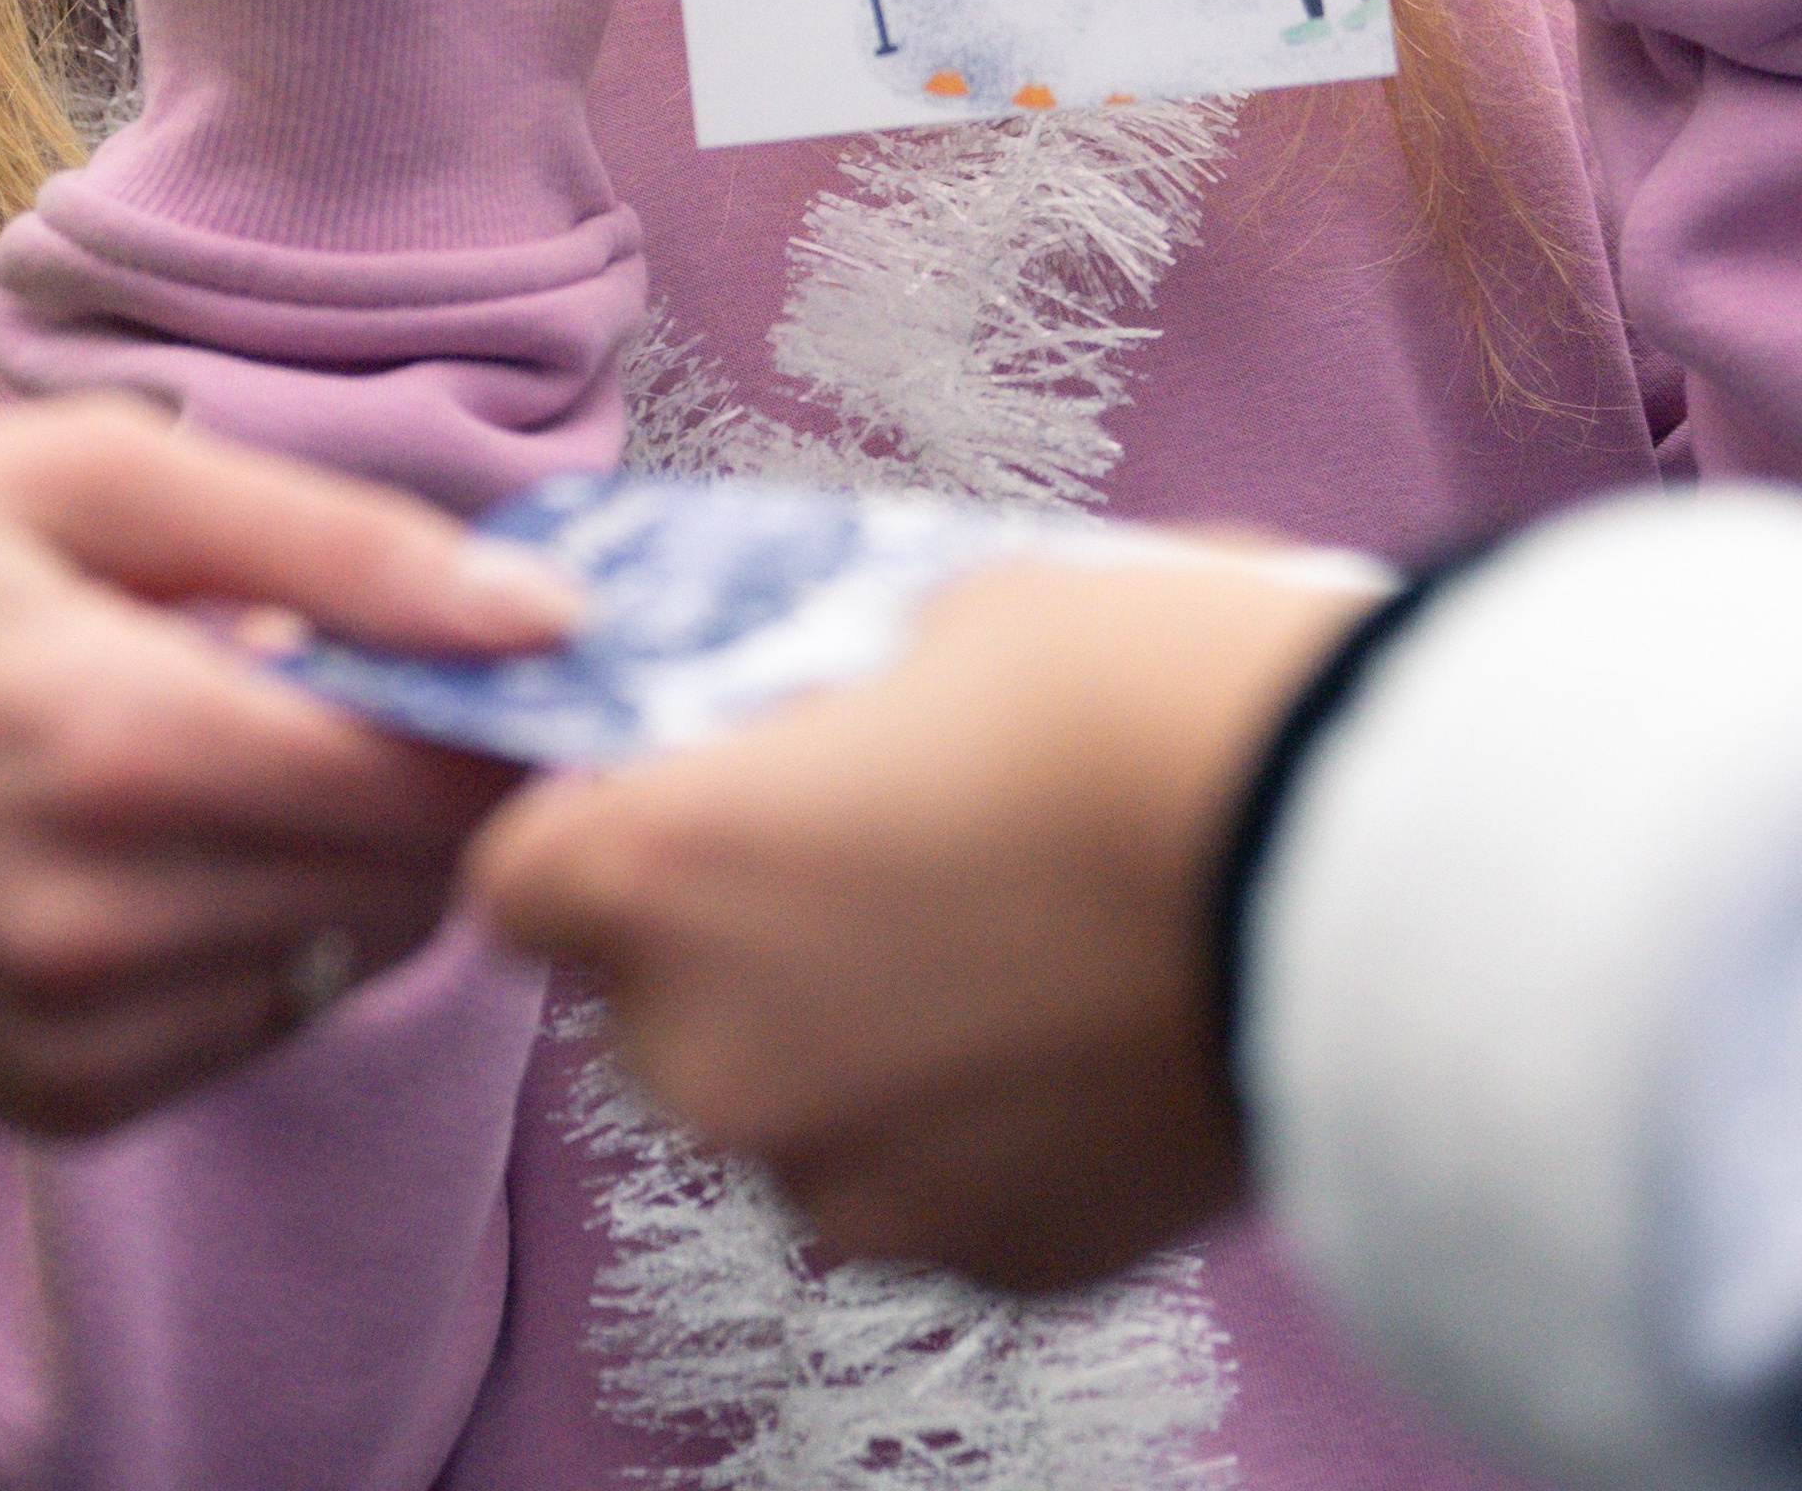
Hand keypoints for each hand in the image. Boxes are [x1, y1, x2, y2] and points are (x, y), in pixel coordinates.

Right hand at [0, 399, 582, 1134]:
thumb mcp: (86, 475)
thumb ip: (334, 540)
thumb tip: (545, 609)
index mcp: (119, 739)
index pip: (430, 776)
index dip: (509, 709)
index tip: (524, 647)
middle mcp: (106, 920)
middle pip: (411, 875)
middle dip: (436, 773)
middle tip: (378, 671)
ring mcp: (76, 1032)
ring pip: (353, 957)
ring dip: (357, 852)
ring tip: (254, 739)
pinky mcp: (59, 1099)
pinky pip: (261, 1026)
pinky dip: (272, 932)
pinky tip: (187, 839)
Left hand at [466, 549, 1375, 1289]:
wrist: (1362, 867)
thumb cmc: (1141, 696)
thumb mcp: (936, 619)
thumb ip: (823, 701)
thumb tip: (816, 724)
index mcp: (671, 878)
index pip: (518, 884)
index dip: (587, 833)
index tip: (675, 791)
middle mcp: (719, 1061)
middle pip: (648, 1006)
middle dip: (727, 936)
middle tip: (871, 847)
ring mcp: (854, 1185)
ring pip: (787, 1105)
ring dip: (847, 1033)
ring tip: (998, 931)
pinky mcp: (995, 1263)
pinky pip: (921, 1176)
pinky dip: (965, 1112)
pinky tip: (1070, 1014)